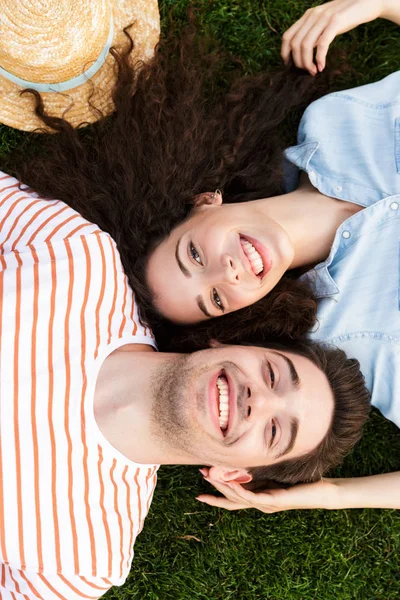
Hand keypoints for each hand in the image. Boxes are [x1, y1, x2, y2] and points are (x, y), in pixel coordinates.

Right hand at [196, 476, 336, 511]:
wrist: (321, 493)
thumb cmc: (301, 483)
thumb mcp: (277, 474)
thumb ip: (263, 472)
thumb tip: (249, 459)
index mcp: (259, 498)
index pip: (233, 500)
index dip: (216, 497)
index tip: (200, 492)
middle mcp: (260, 504)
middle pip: (231, 500)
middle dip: (214, 490)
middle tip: (201, 478)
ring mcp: (266, 504)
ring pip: (238, 497)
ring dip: (222, 487)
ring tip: (209, 477)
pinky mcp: (273, 501)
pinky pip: (252, 496)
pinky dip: (238, 489)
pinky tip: (229, 482)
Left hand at [281, 0, 384, 74]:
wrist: (368, 1)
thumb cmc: (347, 15)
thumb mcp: (326, 22)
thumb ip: (315, 32)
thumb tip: (304, 51)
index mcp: (308, 15)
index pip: (287, 36)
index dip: (285, 53)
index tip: (290, 65)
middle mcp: (313, 15)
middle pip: (295, 44)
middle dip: (298, 62)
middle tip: (307, 71)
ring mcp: (324, 17)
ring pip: (306, 45)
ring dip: (307, 63)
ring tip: (313, 71)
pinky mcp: (336, 22)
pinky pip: (322, 44)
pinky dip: (320, 58)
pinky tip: (322, 67)